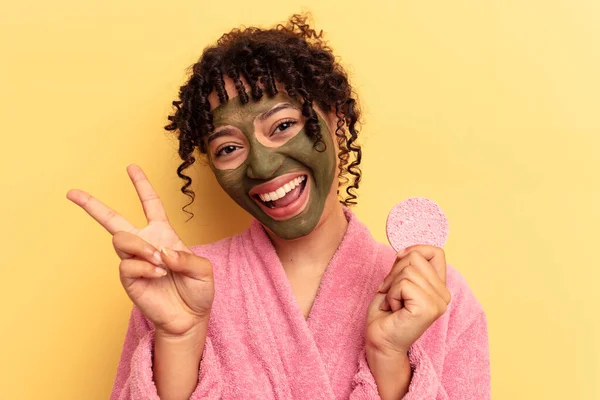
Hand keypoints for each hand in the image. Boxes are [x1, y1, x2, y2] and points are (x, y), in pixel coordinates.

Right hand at [67, 164, 213, 336]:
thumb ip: (186, 258)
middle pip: (113, 220)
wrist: (190, 318)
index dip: (142, 185)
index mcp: (163, 234)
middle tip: (72, 193)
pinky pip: (127, 265)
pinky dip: (145, 267)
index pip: (150, 204)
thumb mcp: (203, 269)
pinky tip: (157, 274)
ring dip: (141, 247)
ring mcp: (134, 261)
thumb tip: (160, 252)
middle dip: (92, 205)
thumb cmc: (198, 290)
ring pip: (121, 239)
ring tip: (158, 262)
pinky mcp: (129, 279)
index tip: (131, 167)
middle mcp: (145, 244)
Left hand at [366, 245, 450, 355]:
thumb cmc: (386, 313)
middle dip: (395, 272)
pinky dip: (391, 295)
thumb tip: (405, 250)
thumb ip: (406, 265)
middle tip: (391, 294)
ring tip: (393, 303)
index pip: (437, 252)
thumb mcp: (397, 281)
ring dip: (392, 286)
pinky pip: (403, 284)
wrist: (380, 341)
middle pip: (415, 258)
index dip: (414, 250)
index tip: (399, 262)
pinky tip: (394, 310)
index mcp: (439, 286)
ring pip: (407, 271)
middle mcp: (444, 294)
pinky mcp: (428, 308)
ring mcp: (438, 302)